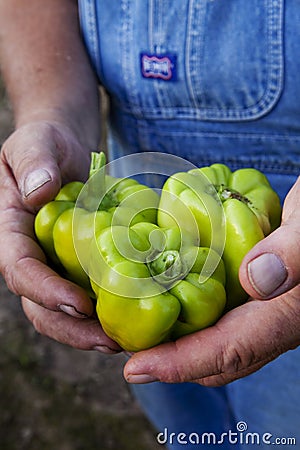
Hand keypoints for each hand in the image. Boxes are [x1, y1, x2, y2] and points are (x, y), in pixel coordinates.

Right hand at [0, 120, 119, 352]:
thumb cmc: (46, 142)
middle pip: (41, 306)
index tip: (79, 305)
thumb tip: (40, 193)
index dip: (46, 292)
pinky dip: (107, 312)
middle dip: (72, 329)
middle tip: (109, 341)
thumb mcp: (35, 142)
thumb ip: (33, 164)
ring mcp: (55, 265)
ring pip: (64, 312)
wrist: (64, 150)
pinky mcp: (80, 266)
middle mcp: (32, 257)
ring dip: (91, 332)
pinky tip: (135, 318)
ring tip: (125, 342)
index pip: (21, 271)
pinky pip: (88, 295)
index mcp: (12, 234)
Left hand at [124, 178, 299, 384]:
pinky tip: (173, 293)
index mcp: (287, 313)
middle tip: (129, 348)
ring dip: (181, 340)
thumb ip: (294, 253)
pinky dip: (195, 316)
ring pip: (220, 340)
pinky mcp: (261, 292)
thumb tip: (252, 281)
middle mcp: (274, 320)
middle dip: (172, 361)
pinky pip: (224, 317)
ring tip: (140, 327)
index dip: (180, 364)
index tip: (136, 369)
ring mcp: (267, 308)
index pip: (227, 351)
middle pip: (218, 358)